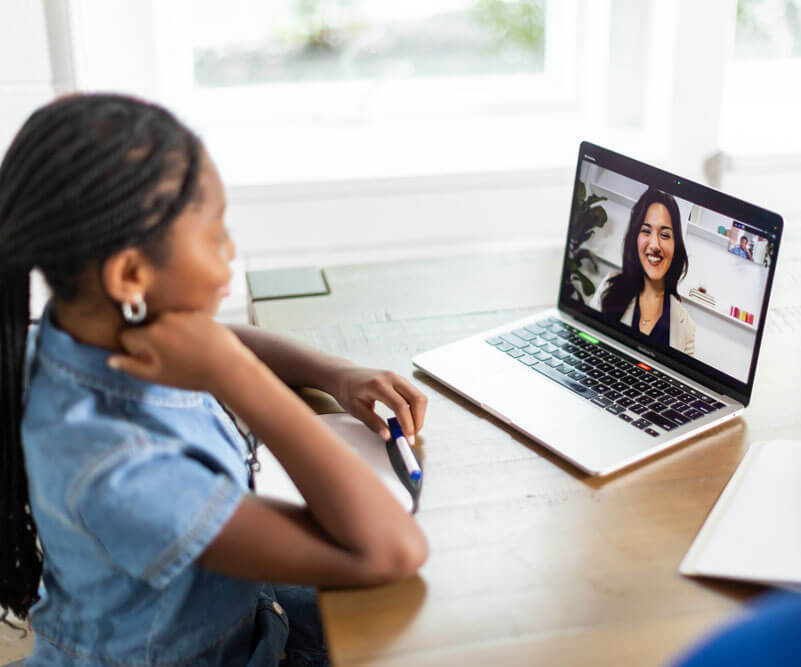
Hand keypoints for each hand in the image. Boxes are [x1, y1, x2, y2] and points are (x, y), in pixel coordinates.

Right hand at [107, 311, 254, 392]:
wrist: (228, 367)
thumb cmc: (191, 375)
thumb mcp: (157, 376)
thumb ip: (131, 366)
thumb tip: (110, 360)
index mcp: (150, 334)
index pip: (128, 337)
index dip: (136, 351)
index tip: (150, 360)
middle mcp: (164, 319)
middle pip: (148, 329)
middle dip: (153, 341)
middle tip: (171, 358)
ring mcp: (183, 315)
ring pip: (167, 324)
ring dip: (171, 335)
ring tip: (188, 353)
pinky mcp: (200, 314)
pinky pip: (185, 321)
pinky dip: (187, 331)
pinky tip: (199, 345)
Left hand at [332, 367, 426, 442]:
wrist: (345, 375)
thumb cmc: (348, 390)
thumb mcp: (356, 410)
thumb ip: (373, 423)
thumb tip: (388, 436)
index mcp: (378, 385)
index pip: (400, 405)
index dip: (407, 424)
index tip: (408, 438)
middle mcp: (391, 378)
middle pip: (417, 399)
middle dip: (418, 420)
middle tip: (411, 436)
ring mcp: (398, 377)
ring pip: (420, 397)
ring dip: (418, 415)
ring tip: (408, 429)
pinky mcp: (401, 381)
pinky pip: (415, 395)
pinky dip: (415, 409)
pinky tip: (406, 419)